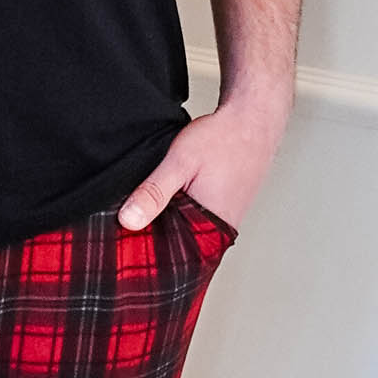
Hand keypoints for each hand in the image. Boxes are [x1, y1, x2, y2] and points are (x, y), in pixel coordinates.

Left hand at [115, 99, 284, 233]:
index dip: (146, 250)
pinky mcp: (223, 211)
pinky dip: (178, 215)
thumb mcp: (180, 161)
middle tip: (130, 224)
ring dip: (166, 226)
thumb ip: (154, 192)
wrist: (252, 120)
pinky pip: (195, 222)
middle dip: (154, 239)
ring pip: (186, 234)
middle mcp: (220, 231)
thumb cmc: (223, 139)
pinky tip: (169, 201)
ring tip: (147, 210)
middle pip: (178, 249)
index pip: (171, 256)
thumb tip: (128, 221)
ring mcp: (223, 222)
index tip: (124, 242)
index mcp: (211, 227)